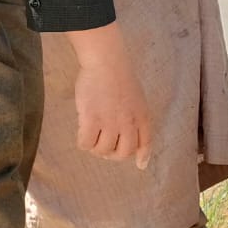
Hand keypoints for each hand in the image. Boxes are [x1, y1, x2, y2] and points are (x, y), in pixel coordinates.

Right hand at [65, 23, 151, 168]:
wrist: (106, 62)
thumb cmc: (119, 77)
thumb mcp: (137, 99)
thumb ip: (136, 118)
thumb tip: (133, 138)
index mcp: (142, 117)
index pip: (145, 143)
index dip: (142, 156)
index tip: (139, 165)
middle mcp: (129, 123)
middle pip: (122, 153)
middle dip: (112, 154)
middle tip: (103, 146)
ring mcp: (110, 123)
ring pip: (102, 151)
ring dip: (96, 148)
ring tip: (92, 136)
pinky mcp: (92, 119)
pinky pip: (86, 144)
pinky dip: (83, 143)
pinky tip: (82, 133)